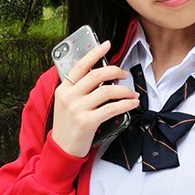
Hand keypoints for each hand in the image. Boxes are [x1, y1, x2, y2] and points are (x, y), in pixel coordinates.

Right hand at [52, 39, 139, 157]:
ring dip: (124, 91)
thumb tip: (101, 78)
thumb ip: (78, 90)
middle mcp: (69, 96)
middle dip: (115, 71)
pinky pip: (111, 108)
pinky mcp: (87, 122)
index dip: (95, 53)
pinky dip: (125, 104)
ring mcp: (77, 108)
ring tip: (132, 94)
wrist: (61, 149)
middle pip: (97, 75)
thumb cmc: (67, 127)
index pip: (81, 65)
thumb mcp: (66, 104)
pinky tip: (132, 104)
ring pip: (107, 91)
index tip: (106, 45)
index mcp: (63, 89)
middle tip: (125, 74)